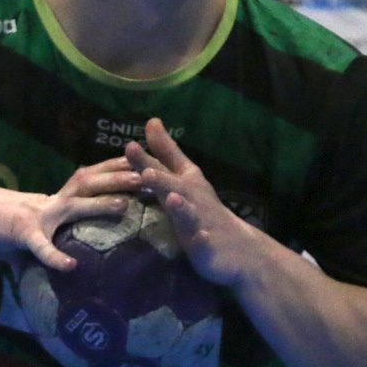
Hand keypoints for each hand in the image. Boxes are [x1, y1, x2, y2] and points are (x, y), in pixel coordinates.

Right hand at [0, 163, 130, 269]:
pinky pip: (40, 246)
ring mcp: (35, 214)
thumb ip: (41, 248)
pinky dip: (55, 256)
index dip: (115, 170)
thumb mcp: (22, 233)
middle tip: (149, 174)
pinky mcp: (18, 232)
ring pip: (74, 205)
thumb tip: (55, 270)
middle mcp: (49, 202)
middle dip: (119, 177)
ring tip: (125, 208)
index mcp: (53, 201)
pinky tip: (70, 267)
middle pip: (89, 183)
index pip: (89, 180)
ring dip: (100, 205)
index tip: (142, 162)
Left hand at [123, 120, 261, 286]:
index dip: (148, 157)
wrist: (237, 245)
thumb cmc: (204, 208)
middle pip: (176, 187)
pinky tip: (200, 236)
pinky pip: (205, 242)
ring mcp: (201, 221)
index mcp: (185, 182)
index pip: (165, 166)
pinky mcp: (207, 245)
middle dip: (161, 180)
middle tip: (146, 173)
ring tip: (173, 199)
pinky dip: (202, 238)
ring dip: (182, 206)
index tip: (129, 144)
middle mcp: (192, 198)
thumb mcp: (184, 177)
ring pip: (190, 213)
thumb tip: (151, 121)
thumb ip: (167, 152)